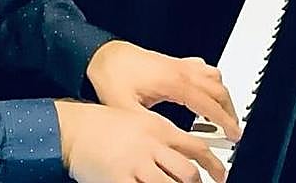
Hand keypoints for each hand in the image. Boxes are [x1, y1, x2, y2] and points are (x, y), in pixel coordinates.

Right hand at [55, 100, 225, 182]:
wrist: (74, 127)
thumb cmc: (103, 123)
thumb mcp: (137, 119)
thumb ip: (160, 133)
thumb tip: (183, 148)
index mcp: (157, 128)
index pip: (195, 147)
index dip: (214, 164)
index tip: (221, 174)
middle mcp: (150, 146)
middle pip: (187, 172)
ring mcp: (135, 165)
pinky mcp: (119, 180)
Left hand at [85, 40, 240, 140]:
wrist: (101, 55)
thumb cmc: (111, 77)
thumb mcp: (126, 108)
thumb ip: (150, 125)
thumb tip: (169, 142)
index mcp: (172, 82)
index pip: (208, 103)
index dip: (224, 120)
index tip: (235, 134)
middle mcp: (179, 70)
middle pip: (217, 88)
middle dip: (229, 109)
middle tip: (233, 129)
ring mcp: (176, 64)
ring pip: (212, 75)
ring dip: (222, 94)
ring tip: (223, 114)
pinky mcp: (171, 62)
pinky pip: (201, 68)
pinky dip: (211, 81)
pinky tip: (206, 92)